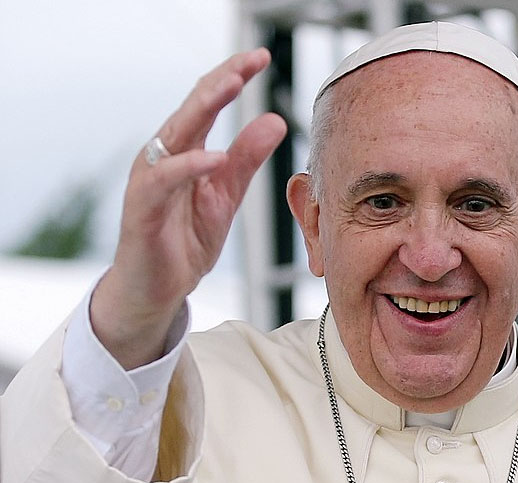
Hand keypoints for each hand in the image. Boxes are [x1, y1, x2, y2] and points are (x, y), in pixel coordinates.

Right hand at [91, 49, 286, 368]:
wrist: (158, 288)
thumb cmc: (185, 238)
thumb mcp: (227, 194)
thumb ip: (247, 158)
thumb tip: (274, 120)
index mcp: (185, 149)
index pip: (208, 102)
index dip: (232, 76)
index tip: (261, 57)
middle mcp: (164, 155)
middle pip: (192, 107)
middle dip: (221, 80)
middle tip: (250, 60)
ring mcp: (150, 178)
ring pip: (175, 133)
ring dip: (203, 107)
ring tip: (232, 86)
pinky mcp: (142, 207)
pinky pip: (164, 180)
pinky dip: (189, 166)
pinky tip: (214, 157)